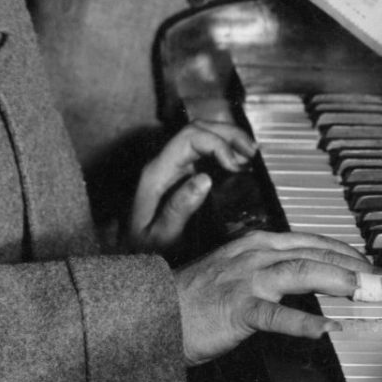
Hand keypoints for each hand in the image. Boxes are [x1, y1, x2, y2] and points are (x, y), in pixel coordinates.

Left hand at [124, 121, 253, 256]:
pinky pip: (202, 152)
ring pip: (200, 136)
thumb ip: (179, 208)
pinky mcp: (179, 174)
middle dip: (227, 134)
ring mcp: (171, 167)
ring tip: (250, 154)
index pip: (189, 138)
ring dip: (227, 139)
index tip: (237, 165)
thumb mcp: (160, 237)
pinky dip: (223, 150)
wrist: (129, 252)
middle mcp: (163, 164)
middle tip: (253, 152)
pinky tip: (238, 162)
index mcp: (157, 173)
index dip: (217, 144)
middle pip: (197, 129)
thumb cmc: (143, 248)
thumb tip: (205, 179)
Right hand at [171, 228, 381, 364]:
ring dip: (341, 280)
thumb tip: (315, 276)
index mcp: (261, 242)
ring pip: (302, 271)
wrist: (155, 312)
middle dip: (363, 267)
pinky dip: (303, 320)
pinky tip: (327, 329)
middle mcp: (258, 253)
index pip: (319, 242)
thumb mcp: (241, 271)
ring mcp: (247, 278)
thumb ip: (275, 269)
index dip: (355, 254)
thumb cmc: (198, 298)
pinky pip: (275, 314)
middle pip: (320, 253)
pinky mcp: (237, 307)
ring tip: (369, 292)